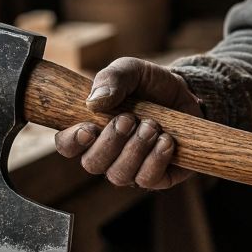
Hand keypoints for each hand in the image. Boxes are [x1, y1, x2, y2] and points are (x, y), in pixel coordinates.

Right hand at [54, 57, 201, 189]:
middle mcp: (107, 154)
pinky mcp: (158, 176)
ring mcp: (131, 168)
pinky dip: (156, 160)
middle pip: (93, 164)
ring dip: (135, 149)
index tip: (89, 128)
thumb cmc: (149, 84)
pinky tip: (167, 140)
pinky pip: (147, 180)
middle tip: (129, 119)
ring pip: (119, 175)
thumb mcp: (130, 70)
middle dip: (111, 142)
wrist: (185, 92)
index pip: (67, 145)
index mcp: (91, 129)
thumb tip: (94, 103)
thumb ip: (110, 79)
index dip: (72, 141)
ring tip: (152, 125)